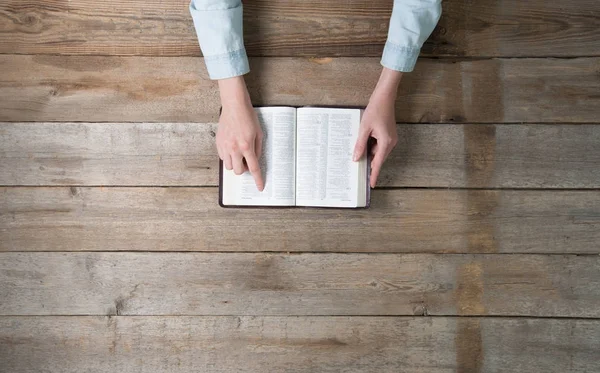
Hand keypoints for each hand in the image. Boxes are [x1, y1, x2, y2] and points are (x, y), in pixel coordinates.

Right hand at [216, 77, 263, 190]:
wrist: (234, 106)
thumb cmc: (248, 117)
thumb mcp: (259, 133)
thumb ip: (258, 149)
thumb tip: (255, 161)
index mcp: (246, 146)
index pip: (253, 168)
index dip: (258, 179)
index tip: (259, 187)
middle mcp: (234, 148)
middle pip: (238, 171)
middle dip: (243, 169)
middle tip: (247, 160)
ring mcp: (224, 146)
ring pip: (229, 166)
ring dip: (235, 163)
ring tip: (238, 153)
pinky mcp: (218, 143)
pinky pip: (222, 158)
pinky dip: (228, 157)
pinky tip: (232, 148)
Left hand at [353, 68, 400, 187]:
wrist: (384, 97)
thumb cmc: (375, 110)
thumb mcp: (364, 129)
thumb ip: (360, 145)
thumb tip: (356, 158)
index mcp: (385, 143)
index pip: (378, 163)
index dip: (374, 174)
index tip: (372, 184)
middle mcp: (390, 143)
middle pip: (378, 157)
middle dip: (369, 162)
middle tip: (358, 167)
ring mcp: (391, 139)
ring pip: (378, 151)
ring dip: (369, 152)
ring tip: (358, 150)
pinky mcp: (389, 135)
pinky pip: (379, 145)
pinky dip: (372, 146)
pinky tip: (364, 143)